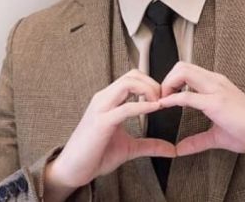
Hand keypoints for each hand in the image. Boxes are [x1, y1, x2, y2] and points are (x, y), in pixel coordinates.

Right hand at [44, 69, 174, 194]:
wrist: (72, 170)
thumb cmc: (96, 156)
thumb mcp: (129, 148)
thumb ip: (149, 145)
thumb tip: (171, 149)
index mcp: (109, 100)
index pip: (133, 78)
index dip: (152, 85)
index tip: (164, 101)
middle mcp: (103, 99)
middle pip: (132, 75)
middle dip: (153, 84)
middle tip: (164, 101)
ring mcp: (101, 108)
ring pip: (128, 83)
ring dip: (149, 90)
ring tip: (159, 104)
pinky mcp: (101, 123)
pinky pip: (125, 108)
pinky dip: (143, 106)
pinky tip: (154, 110)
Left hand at [156, 62, 244, 156]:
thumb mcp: (217, 136)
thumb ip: (197, 140)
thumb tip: (179, 149)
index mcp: (216, 84)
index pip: (187, 70)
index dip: (171, 81)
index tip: (162, 98)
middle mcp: (215, 81)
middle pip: (182, 65)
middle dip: (166, 80)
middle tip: (160, 99)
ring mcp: (216, 89)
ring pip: (183, 72)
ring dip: (167, 85)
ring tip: (162, 102)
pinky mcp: (216, 103)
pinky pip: (188, 96)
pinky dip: (172, 100)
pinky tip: (164, 106)